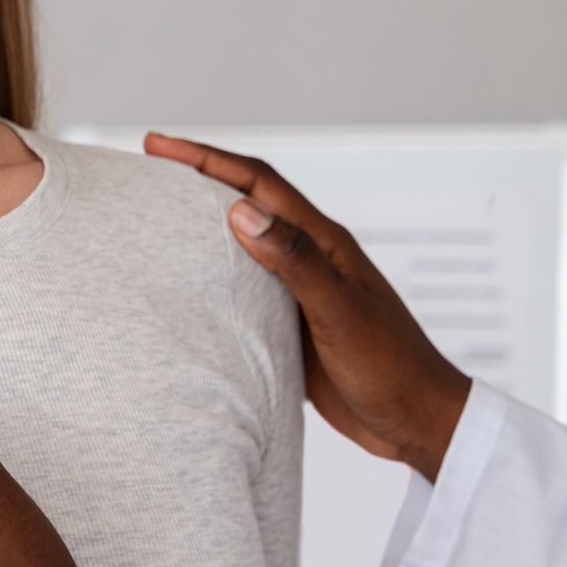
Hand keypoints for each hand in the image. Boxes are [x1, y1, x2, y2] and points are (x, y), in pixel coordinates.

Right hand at [147, 134, 471, 479]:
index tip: (157, 145)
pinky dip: (215, 277)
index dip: (206, 159)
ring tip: (158, 216)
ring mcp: (302, 292)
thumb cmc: (391, 366)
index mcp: (325, 242)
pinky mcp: (294, 326)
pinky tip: (189, 286)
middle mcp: (311, 258)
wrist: (418, 421)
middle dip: (199, 179)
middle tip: (149, 167)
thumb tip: (241, 211)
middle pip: (249, 203)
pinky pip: (247, 290)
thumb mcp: (339, 312)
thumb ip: (294, 260)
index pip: (259, 183)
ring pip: (244, 246)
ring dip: (204, 226)